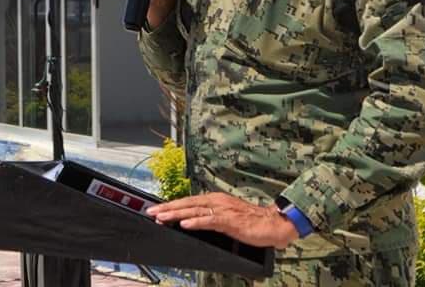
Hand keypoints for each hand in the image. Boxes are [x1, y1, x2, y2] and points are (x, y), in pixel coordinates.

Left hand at [146, 192, 299, 248]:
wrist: (273, 224)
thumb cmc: (252, 222)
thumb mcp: (227, 218)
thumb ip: (211, 218)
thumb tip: (194, 221)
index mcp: (215, 200)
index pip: (188, 202)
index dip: (172, 205)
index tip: (157, 209)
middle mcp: (217, 201)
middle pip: (187, 203)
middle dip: (167, 207)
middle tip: (151, 212)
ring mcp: (223, 210)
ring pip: (194, 210)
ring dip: (175, 214)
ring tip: (161, 217)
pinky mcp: (230, 221)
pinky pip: (209, 221)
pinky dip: (195, 221)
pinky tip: (184, 223)